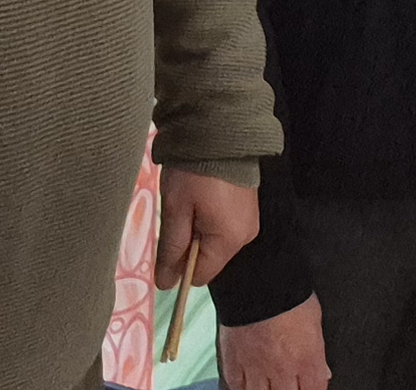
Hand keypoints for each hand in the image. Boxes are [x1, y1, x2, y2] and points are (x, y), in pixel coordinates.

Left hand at [156, 169, 260, 286]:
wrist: (221, 129)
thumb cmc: (194, 172)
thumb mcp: (176, 209)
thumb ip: (171, 249)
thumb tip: (166, 285)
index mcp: (229, 240)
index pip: (200, 276)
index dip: (180, 265)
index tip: (169, 237)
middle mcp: (245, 236)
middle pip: (208, 259)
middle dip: (189, 244)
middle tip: (180, 211)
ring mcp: (250, 220)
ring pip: (214, 242)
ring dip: (198, 228)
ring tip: (191, 199)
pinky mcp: (248, 207)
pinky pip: (224, 226)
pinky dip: (209, 217)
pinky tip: (203, 194)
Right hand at [219, 296, 329, 389]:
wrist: (256, 281)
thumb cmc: (288, 294)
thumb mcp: (314, 320)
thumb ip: (318, 352)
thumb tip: (322, 371)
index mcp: (307, 361)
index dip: (311, 389)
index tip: (307, 386)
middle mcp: (283, 371)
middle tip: (285, 382)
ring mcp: (257, 370)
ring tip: (268, 384)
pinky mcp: (234, 364)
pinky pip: (237, 388)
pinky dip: (243, 388)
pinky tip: (247, 385)